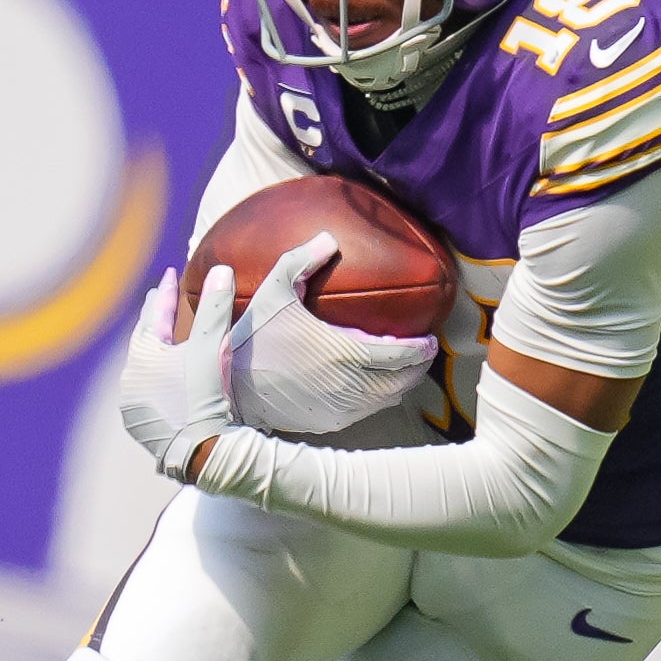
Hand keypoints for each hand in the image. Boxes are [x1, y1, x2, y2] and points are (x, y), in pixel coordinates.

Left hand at [117, 263, 237, 479]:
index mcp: (142, 357)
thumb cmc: (202, 397)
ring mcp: (132, 406)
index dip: (166, 293)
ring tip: (160, 341)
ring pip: (143, 368)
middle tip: (157, 300)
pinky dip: (154, 380)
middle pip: (143, 341)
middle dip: (153, 320)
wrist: (200, 451)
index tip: (170, 274)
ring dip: (153, 352)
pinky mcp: (140, 427)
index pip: (155, 316)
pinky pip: (146, 393)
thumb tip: (221, 269)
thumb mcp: (211, 348)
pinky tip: (161, 382)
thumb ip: (215, 308)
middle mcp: (130, 380)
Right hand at [226, 233, 438, 434]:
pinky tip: (378, 387)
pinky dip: (380, 399)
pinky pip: (366, 412)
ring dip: (402, 385)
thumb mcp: (276, 290)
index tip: (430, 339)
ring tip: (406, 368)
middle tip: (424, 352)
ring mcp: (339, 407)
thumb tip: (330, 238)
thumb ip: (303, 260)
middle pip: (401, 381)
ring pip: (386, 400)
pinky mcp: (328, 421)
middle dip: (418, 367)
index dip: (421, 349)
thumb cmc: (253, 337)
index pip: (400, 355)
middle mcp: (348, 385)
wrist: (230, 386)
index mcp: (345, 354)